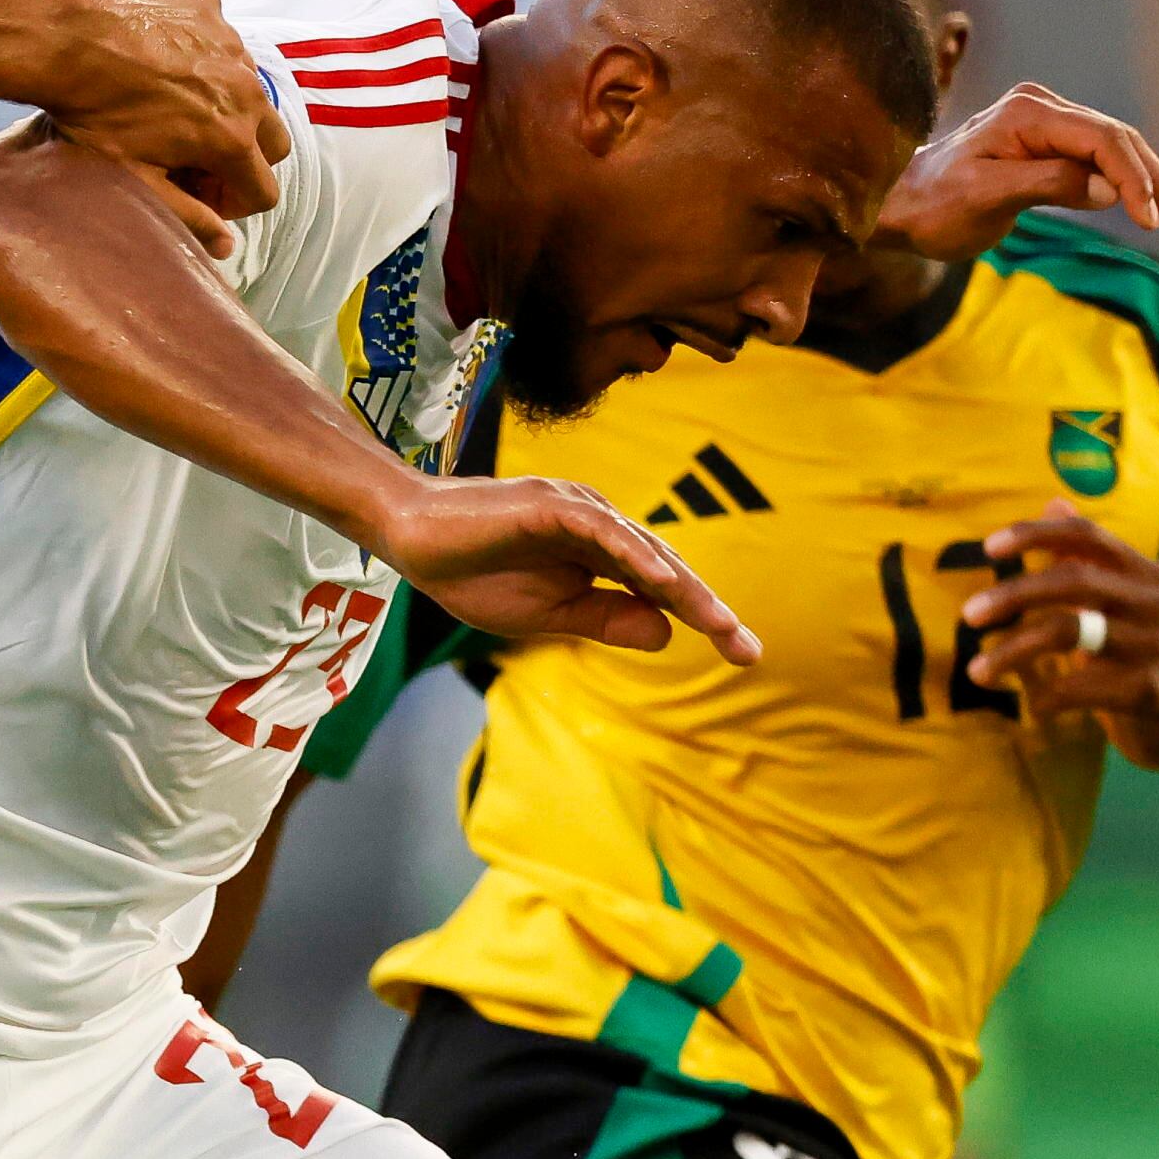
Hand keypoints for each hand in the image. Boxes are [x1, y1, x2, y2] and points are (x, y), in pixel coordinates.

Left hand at [18, 0, 289, 249]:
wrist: (65, 40)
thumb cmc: (92, 116)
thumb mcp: (136, 179)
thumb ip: (187, 215)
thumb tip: (228, 249)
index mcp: (230, 139)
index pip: (264, 190)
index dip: (233, 204)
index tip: (201, 196)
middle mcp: (245, 89)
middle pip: (273, 140)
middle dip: (243, 157)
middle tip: (196, 158)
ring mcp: (231, 42)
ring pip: (250, 88)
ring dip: (226, 106)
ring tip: (176, 110)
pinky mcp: (210, 7)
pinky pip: (223, 41)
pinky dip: (205, 58)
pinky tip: (161, 63)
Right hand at [364, 475, 759, 666]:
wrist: (411, 537)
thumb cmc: (472, 573)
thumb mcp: (547, 614)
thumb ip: (604, 619)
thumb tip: (666, 634)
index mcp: (599, 554)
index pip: (661, 588)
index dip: (701, 618)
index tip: (742, 655)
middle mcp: (600, 525)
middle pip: (666, 569)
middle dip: (708, 609)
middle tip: (747, 650)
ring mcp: (578, 510)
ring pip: (644, 549)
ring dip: (684, 587)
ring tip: (720, 624)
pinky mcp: (551, 503)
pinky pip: (603, 531)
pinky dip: (635, 555)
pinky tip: (663, 583)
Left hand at [873, 82, 1158, 267]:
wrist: (896, 206)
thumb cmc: (930, 206)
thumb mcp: (982, 199)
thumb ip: (1046, 186)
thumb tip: (1110, 188)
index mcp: (1028, 112)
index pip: (1102, 139)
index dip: (1134, 179)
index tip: (1151, 221)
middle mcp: (1044, 107)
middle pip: (1121, 142)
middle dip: (1158, 187)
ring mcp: (1049, 124)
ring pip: (1119, 153)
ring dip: (1156, 191)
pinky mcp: (1052, 145)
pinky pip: (1103, 163)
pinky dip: (1131, 190)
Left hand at [960, 503, 1158, 762]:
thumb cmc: (1136, 652)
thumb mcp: (1118, 600)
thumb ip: (1084, 557)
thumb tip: (1051, 502)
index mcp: (1144, 573)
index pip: (1088, 536)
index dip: (1036, 534)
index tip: (989, 547)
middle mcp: (1155, 601)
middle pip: (1074, 579)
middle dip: (1014, 593)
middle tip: (969, 614)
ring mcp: (1154, 645)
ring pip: (1069, 632)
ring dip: (1012, 651)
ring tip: (976, 672)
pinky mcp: (1147, 690)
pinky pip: (1079, 688)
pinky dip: (1044, 697)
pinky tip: (1031, 707)